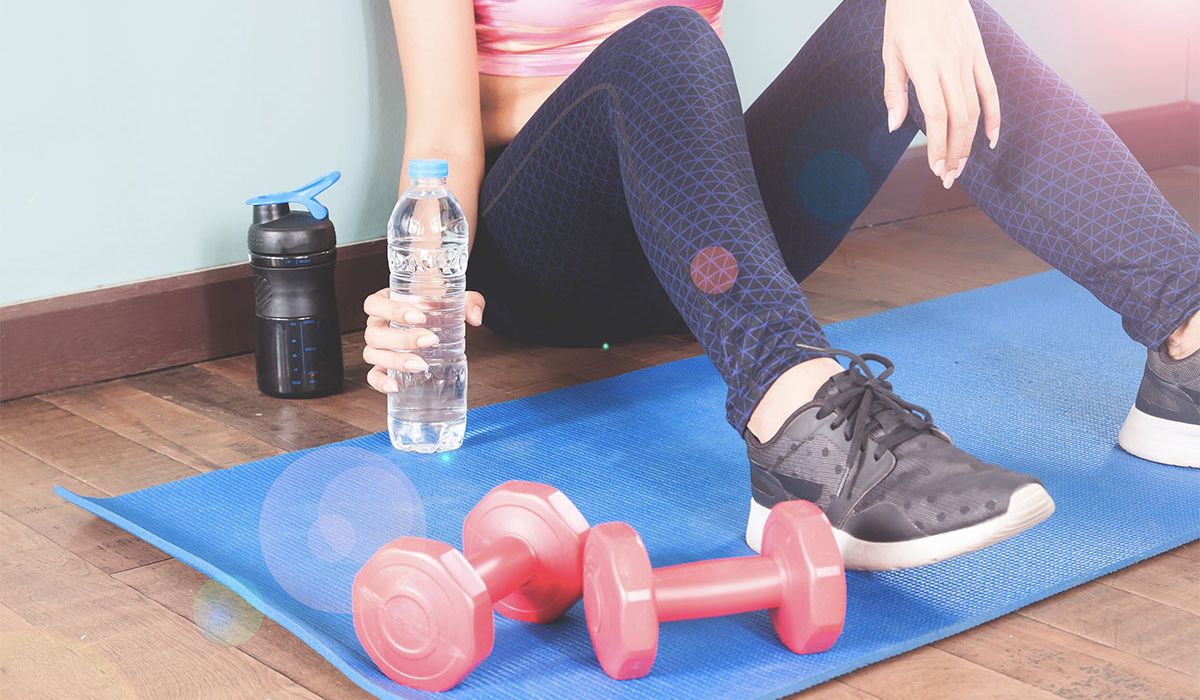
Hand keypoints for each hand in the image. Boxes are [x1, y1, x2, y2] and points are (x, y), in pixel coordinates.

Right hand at [361, 288, 485, 392]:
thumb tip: (475, 318)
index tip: (419, 317)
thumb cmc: (439, 306)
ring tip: (421, 365)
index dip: (392, 310)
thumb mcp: (455, 298)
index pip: (374, 303)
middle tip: (430, 340)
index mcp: (386, 301)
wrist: (438, 323)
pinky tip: (395, 387)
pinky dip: (380, 382)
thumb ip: (469, 302)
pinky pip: (372, 375)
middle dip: (403, 338)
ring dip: (395, 360)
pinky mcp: (383, 366)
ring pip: (372, 353)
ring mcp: (378, 347)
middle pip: (374, 332)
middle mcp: (378, 324)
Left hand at [882, 0, 999, 188]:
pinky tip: (991, 138)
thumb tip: (895, 125)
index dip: (938, 146)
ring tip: (961, 165)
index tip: (935, 168)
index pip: (936, 116)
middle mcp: (951, 64)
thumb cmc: (904, 15)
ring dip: (969, 141)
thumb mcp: (890, 51)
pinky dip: (994, 116)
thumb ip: (894, 90)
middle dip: (955, 152)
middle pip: (959, 118)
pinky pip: (990, 89)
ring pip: (975, 108)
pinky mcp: (979, 53)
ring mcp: (969, 58)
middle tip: (948, 176)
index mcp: (925, 65)